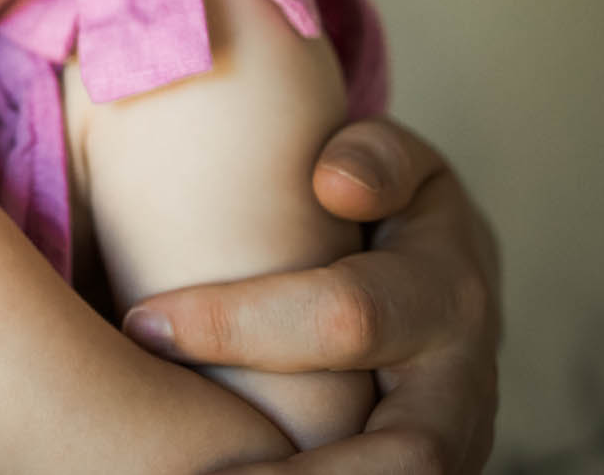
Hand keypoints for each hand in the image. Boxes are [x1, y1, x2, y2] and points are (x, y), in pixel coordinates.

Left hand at [122, 118, 500, 473]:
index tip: (142, 323)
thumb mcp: (395, 166)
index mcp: (444, 296)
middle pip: (405, 457)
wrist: (449, 291)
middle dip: (301, 474)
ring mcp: (451, 451)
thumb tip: (336, 185)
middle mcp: (460, 392)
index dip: (239, 324)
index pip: (345, 317)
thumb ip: (372, 159)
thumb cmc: (394, 214)